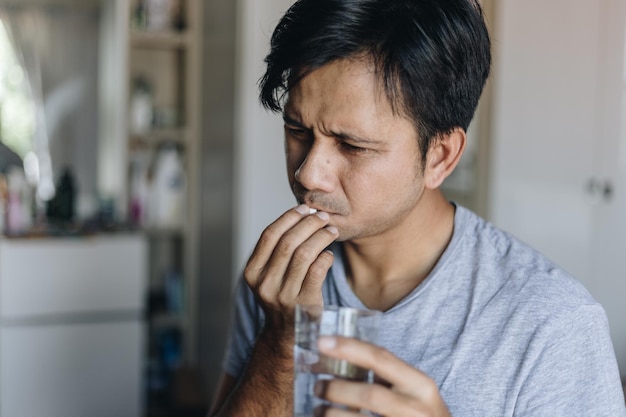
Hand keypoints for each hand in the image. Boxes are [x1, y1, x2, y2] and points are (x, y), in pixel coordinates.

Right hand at [244, 204, 338, 335]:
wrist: (289, 334)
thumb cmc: (284, 295)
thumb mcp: (270, 275)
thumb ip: (278, 250)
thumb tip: (301, 214)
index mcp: (253, 273)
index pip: (269, 236)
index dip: (288, 218)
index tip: (303, 208)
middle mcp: (265, 285)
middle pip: (288, 242)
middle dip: (308, 224)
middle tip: (322, 216)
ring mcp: (284, 296)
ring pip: (304, 254)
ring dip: (320, 237)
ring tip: (331, 230)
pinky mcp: (305, 304)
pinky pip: (317, 271)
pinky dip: (326, 257)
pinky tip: (329, 254)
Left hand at [315, 336, 451, 416]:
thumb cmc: (424, 415)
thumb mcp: (416, 392)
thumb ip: (388, 378)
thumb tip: (343, 359)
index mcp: (419, 384)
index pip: (380, 358)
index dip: (349, 348)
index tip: (322, 342)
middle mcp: (416, 407)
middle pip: (369, 394)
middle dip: (337, 389)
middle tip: (317, 387)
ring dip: (333, 414)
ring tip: (319, 411)